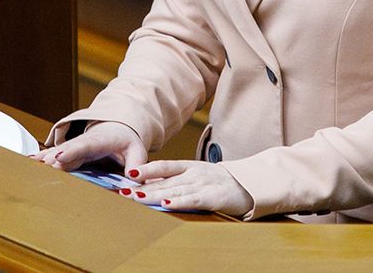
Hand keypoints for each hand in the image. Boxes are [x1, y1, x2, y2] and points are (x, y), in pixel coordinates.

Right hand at [32, 121, 146, 171]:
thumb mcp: (136, 150)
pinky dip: (42, 158)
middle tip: (41, 167)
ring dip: (44, 158)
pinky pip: (54, 154)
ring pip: (57, 152)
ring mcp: (74, 146)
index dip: (72, 151)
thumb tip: (135, 177)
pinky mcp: (69, 152)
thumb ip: (137, 163)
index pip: (84, 145)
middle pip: (66, 150)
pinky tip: (29, 163)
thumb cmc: (127, 139)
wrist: (119, 127)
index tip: (60, 157)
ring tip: (30, 165)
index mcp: (99, 140)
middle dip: (53, 158)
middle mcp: (83, 142)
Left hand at [124, 160, 252, 216]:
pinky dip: (179, 202)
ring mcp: (203, 184)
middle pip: (164, 181)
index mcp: (189, 166)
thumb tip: (149, 186)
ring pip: (175, 190)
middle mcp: (194, 173)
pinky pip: (193, 200)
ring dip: (154, 195)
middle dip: (142, 187)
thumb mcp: (197, 176)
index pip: (164, 166)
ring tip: (137, 197)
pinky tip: (166, 205)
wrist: (249, 184)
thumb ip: (176, 180)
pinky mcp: (213, 197)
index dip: (146, 169)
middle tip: (123, 192)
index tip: (127, 175)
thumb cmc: (219, 182)